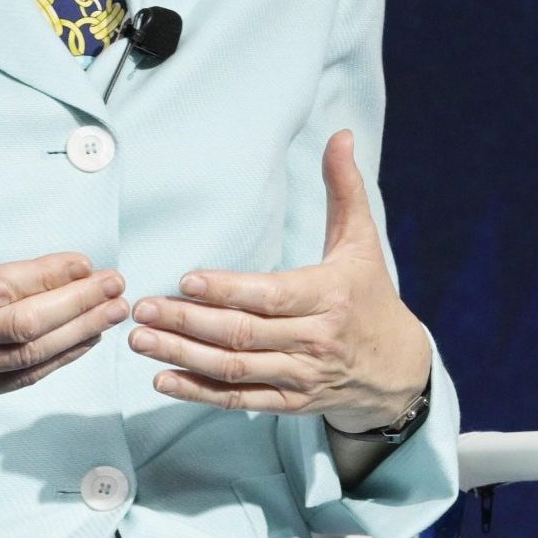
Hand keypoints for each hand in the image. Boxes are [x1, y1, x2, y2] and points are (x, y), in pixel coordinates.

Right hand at [0, 149, 129, 423]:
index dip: (45, 277)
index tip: (82, 261)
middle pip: (22, 325)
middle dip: (77, 305)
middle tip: (116, 285)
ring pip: (26, 358)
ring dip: (77, 334)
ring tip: (114, 312)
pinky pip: (17, 380)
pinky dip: (56, 361)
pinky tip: (84, 340)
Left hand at [126, 130, 432, 430]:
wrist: (397, 371)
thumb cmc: (371, 296)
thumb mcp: (363, 242)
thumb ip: (345, 189)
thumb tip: (342, 135)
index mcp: (329, 296)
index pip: (271, 296)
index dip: (228, 290)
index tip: (187, 279)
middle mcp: (314, 340)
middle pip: (242, 334)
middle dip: (187, 322)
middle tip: (141, 308)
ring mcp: (301, 375)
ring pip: (234, 368)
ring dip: (182, 356)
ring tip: (140, 340)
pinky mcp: (290, 402)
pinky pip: (239, 400)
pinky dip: (200, 392)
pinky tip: (164, 379)